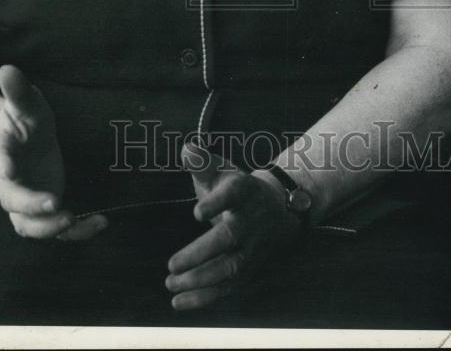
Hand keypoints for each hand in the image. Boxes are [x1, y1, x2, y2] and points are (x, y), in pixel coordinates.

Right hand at [0, 64, 106, 240]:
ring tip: (74, 218)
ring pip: (28, 224)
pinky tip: (100, 222)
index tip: (9, 170)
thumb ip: (18, 90)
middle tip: (55, 203)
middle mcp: (8, 181)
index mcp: (1, 151)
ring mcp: (26, 199)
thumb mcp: (25, 102)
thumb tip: (8, 68)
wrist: (24, 140)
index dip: (2, 165)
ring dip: (49, 227)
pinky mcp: (44, 210)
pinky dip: (77, 231)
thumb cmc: (25, 118)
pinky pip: (55, 229)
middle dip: (31, 204)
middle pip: (12, 200)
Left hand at [165, 141, 301, 310]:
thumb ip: (202, 162)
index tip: (196, 211)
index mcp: (243, 191)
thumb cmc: (239, 189)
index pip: (233, 194)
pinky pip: (228, 287)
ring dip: (200, 279)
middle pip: (229, 237)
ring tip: (170, 283)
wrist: (279, 209)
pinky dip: (205, 297)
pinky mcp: (248, 268)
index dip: (217, 202)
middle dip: (201, 252)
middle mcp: (249, 220)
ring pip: (230, 267)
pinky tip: (179, 302)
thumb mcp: (223, 170)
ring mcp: (251, 247)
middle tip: (172, 263)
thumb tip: (186, 149)